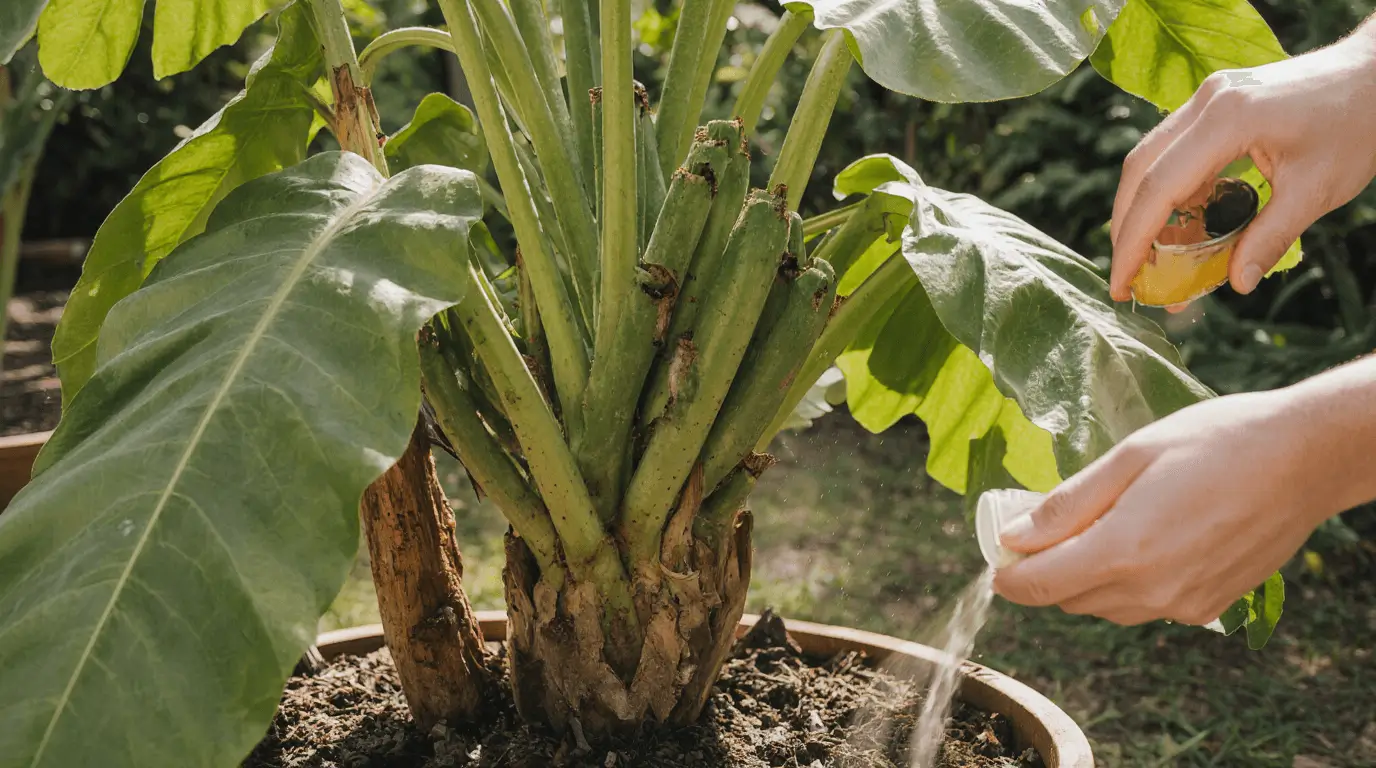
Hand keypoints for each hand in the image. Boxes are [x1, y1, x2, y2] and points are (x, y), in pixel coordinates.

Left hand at [990, 390, 1334, 626]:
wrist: (1304, 458)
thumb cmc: (1215, 442)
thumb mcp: (1128, 458)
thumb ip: (1065, 505)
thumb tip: (1013, 537)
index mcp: (1124, 551)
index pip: (1038, 586)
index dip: (1007, 574)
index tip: (999, 552)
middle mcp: (1152, 591)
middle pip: (1067, 600)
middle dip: (1044, 571)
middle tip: (1043, 527)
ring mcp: (1184, 605)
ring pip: (1105, 607)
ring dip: (1085, 578)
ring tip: (1095, 526)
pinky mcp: (1209, 607)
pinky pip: (1146, 607)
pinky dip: (1128, 583)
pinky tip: (1144, 539)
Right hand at [1109, 19, 1375, 303]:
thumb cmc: (1357, 126)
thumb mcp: (1317, 190)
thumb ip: (1271, 237)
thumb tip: (1239, 283)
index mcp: (1229, 120)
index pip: (1160, 187)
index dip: (1134, 240)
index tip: (1122, 282)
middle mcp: (1207, 102)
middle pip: (1140, 170)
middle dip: (1126, 227)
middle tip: (1128, 276)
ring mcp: (1207, 98)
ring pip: (1150, 158)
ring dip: (1142, 209)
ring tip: (1148, 256)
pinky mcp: (1215, 102)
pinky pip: (1174, 150)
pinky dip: (1169, 190)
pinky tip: (1181, 223)